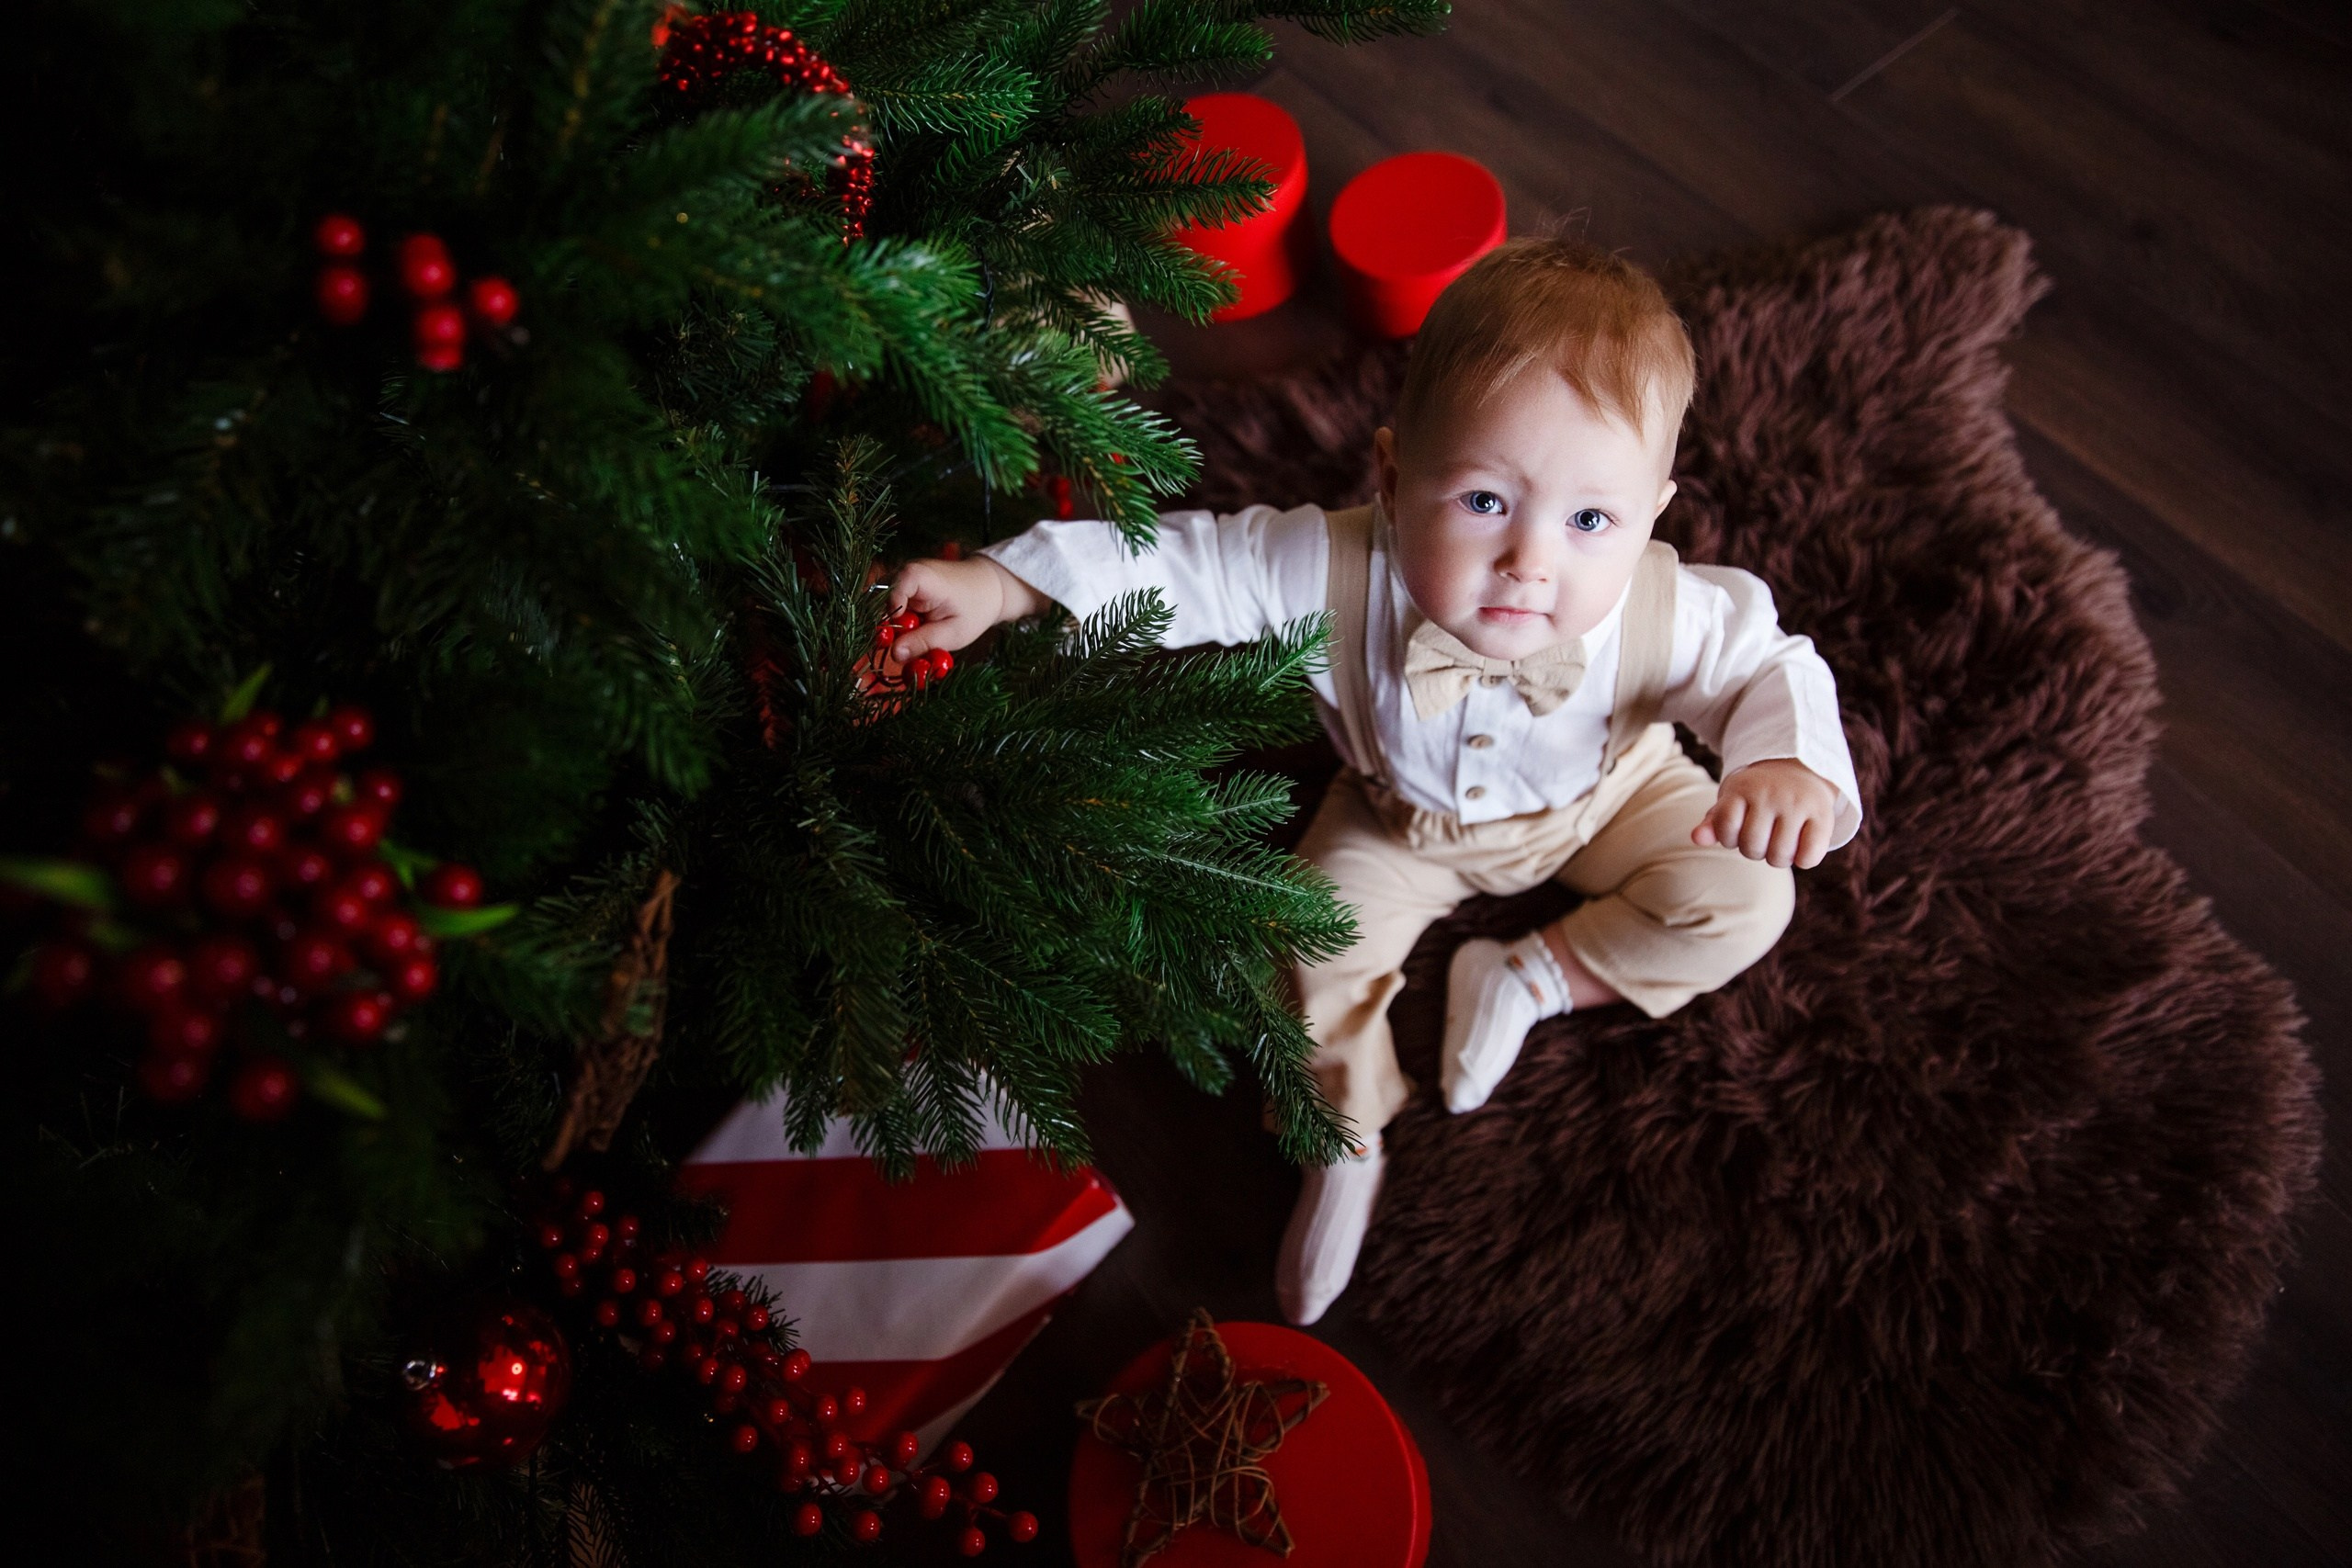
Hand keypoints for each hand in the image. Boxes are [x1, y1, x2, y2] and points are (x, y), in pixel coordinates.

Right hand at [883, 555, 1048, 667]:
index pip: (887, 597)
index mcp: (917, 577)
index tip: (896, 641)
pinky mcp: (900, 587)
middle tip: (901, 648)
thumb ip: (922, 642)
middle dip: (885, 629)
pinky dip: (896, 624)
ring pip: (879, 607)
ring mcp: (899, 578)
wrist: (988, 587)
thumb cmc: (975, 607)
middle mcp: (902, 572)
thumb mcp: (952, 633)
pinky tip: (911, 632)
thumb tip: (894, 654)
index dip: (888, 622)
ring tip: (909, 640)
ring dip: (890, 628)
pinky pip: (888, 608)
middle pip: (877, 603)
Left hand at [1692, 758, 1838, 868]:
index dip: (1729, 837)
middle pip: (1752, 847)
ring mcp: (1798, 803)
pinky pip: (1809, 856)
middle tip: (1763, 837)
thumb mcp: (1733, 800)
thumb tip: (1696, 838)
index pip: (1725, 828)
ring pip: (1779, 856)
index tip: (1738, 828)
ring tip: (1780, 842)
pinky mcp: (1823, 814)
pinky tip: (1801, 848)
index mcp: (1743, 788)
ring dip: (1778, 858)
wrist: (1802, 767)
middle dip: (1754, 850)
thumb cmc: (1758, 794)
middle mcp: (1771, 792)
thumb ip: (1714, 821)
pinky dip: (1804, 860)